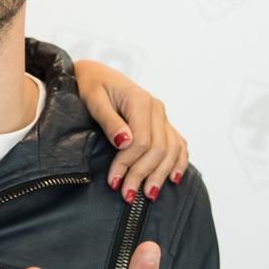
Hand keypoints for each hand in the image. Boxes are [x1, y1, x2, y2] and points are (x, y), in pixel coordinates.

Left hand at [72, 59, 187, 202]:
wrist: (95, 74)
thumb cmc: (90, 85)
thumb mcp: (93, 100)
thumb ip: (109, 120)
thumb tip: (124, 142)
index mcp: (140, 100)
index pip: (142, 141)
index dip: (128, 164)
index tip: (113, 181)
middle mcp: (156, 108)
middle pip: (158, 149)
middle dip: (142, 174)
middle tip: (127, 195)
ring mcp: (161, 116)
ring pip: (171, 150)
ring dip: (160, 174)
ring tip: (147, 195)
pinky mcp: (162, 122)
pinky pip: (178, 144)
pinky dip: (178, 162)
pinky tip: (173, 178)